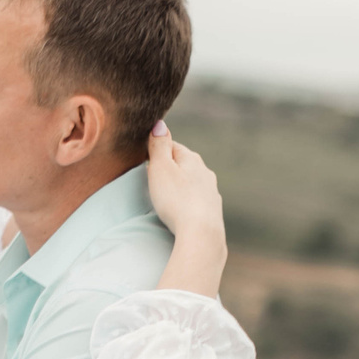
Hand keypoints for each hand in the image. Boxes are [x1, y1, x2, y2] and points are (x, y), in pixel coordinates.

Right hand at [144, 126, 222, 250]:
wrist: (201, 234)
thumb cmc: (176, 200)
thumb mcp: (161, 168)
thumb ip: (159, 146)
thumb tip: (160, 124)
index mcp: (192, 159)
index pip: (172, 146)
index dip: (157, 151)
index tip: (145, 159)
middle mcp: (205, 173)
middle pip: (184, 164)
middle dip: (170, 168)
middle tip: (153, 178)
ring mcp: (211, 193)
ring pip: (192, 183)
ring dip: (180, 186)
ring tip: (167, 196)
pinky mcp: (213, 212)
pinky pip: (197, 201)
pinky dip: (188, 202)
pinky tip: (182, 211)